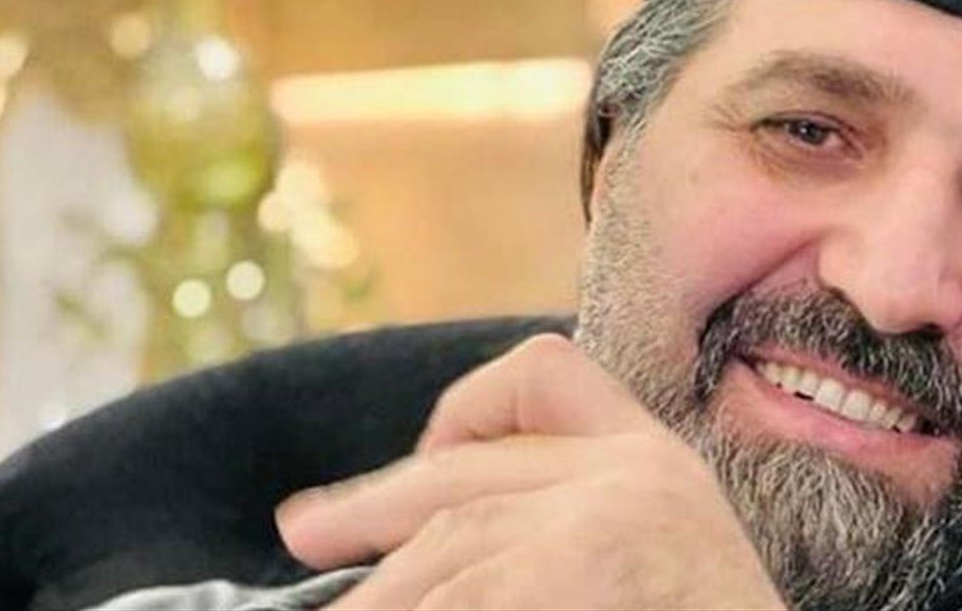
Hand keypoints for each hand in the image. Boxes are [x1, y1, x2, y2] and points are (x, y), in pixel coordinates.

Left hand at [276, 334, 787, 609]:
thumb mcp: (658, 556)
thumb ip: (568, 528)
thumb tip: (429, 550)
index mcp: (658, 466)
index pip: (549, 375)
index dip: (469, 404)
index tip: (424, 451)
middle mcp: (632, 481)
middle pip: (465, 479)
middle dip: (371, 505)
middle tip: (302, 531)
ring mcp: (600, 533)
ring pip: (444, 548)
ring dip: (380, 594)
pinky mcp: (571, 576)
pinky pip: (460, 592)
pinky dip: (410, 603)